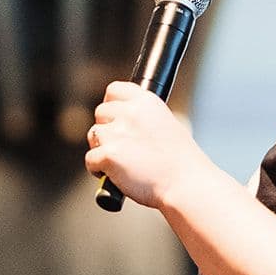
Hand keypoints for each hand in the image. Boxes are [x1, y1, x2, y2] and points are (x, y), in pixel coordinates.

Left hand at [84, 82, 209, 208]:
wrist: (185, 184)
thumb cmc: (180, 162)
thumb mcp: (166, 124)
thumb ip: (142, 117)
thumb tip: (121, 121)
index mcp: (146, 102)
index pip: (114, 90)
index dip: (111, 104)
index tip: (114, 117)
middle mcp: (130, 113)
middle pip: (100, 112)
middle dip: (106, 129)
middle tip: (121, 146)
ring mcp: (117, 133)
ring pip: (94, 135)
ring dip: (101, 148)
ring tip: (121, 162)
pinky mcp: (108, 154)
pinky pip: (90, 159)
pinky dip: (98, 169)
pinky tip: (115, 175)